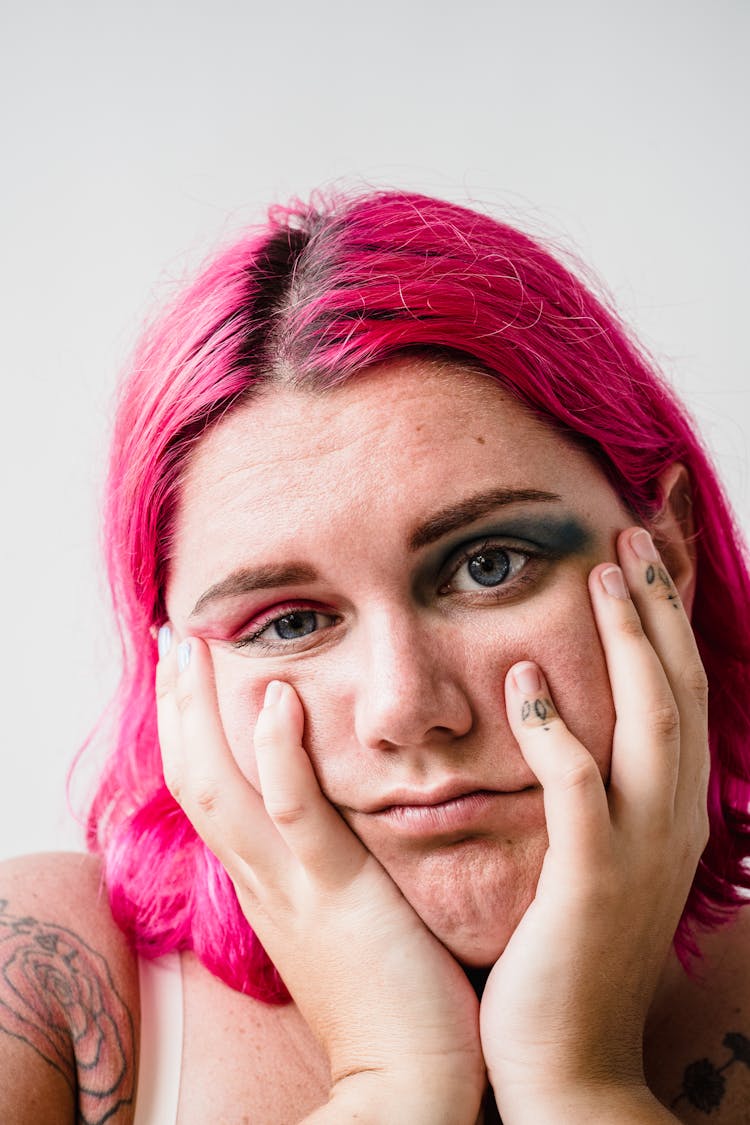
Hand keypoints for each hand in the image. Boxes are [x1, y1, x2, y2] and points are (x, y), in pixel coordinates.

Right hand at [156, 643, 484, 1123]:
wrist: (410, 1080)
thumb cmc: (391, 994)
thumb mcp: (344, 917)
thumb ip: (328, 865)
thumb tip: (332, 819)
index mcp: (264, 880)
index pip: (209, 790)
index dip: (190, 728)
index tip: (190, 669)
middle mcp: (260, 879)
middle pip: (193, 778)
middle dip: (177, 704)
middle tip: (172, 634)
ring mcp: (290, 886)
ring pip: (220, 788)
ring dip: (200, 712)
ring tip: (195, 644)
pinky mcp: (335, 895)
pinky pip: (293, 815)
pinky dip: (276, 756)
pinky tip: (278, 699)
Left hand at [479, 527, 708, 1122]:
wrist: (569, 1062)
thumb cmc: (570, 953)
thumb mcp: (600, 858)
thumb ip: (596, 790)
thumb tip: (566, 720)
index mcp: (670, 810)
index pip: (679, 692)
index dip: (670, 620)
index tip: (651, 551)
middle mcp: (670, 820)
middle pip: (676, 688)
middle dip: (660, 606)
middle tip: (633, 532)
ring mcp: (636, 851)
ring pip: (649, 721)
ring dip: (629, 642)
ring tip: (603, 570)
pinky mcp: (588, 883)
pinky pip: (579, 790)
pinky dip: (556, 730)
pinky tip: (525, 679)